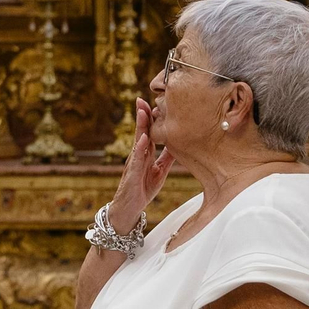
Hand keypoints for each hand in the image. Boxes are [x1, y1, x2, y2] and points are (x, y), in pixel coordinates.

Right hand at [107, 98, 173, 234]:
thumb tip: (178, 144)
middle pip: (140, 132)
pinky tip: (143, 139)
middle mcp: (138, 155)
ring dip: (140, 126)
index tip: (154, 102)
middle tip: (141, 99)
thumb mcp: (160, 171)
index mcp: (145, 154)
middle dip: (141, 115)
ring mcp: (134, 163)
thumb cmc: (143, 189)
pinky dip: (140, 148)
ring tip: (143, 112)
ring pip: (137, 141)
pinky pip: (136, 159)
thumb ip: (167, 158)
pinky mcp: (132, 174)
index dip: (150, 118)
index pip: (148, 132)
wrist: (130, 209)